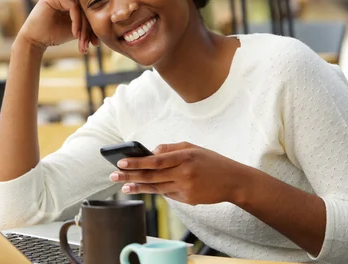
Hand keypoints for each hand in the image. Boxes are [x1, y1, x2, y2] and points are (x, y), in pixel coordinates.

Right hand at [18, 0, 97, 53]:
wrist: (36, 41)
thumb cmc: (55, 34)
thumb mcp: (77, 29)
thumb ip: (89, 23)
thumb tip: (109, 23)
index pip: (88, 11)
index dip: (93, 27)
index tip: (95, 44)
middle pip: (86, 9)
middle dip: (89, 29)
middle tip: (90, 45)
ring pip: (81, 8)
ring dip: (84, 28)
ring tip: (82, 43)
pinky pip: (73, 6)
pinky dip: (76, 21)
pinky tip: (74, 33)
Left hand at [109, 142, 247, 205]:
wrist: (233, 181)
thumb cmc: (211, 161)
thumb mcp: (193, 147)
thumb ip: (171, 148)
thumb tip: (151, 151)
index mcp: (185, 156)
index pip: (155, 160)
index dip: (137, 162)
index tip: (121, 162)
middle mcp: (184, 173)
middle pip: (151, 176)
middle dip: (130, 176)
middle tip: (113, 175)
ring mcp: (186, 188)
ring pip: (156, 188)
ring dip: (138, 187)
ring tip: (123, 186)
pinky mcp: (188, 199)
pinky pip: (168, 194)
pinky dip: (155, 190)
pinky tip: (143, 188)